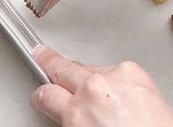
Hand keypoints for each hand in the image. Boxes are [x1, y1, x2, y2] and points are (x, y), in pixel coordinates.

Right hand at [30, 45, 172, 126]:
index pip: (46, 95)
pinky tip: (116, 93)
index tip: (39, 94)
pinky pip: (113, 70)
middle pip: (63, 67)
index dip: (40, 95)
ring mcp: (115, 76)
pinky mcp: (133, 70)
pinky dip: (111, 79)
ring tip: (91, 89)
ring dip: (86, 76)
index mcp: (78, 113)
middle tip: (41, 54)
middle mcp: (94, 89)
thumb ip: (73, 119)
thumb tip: (67, 110)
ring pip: (90, 68)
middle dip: (49, 61)